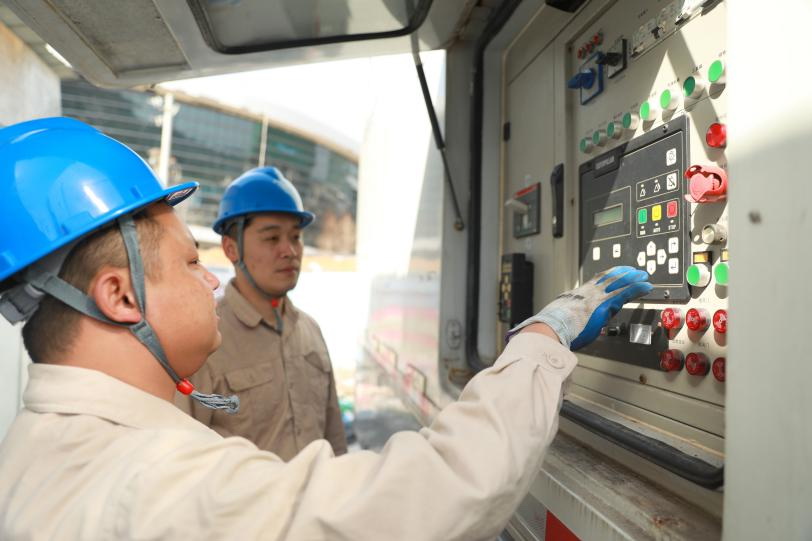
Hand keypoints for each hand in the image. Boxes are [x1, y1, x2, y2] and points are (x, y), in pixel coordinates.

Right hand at [509, 266, 652, 349]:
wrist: (550, 328)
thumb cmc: (550, 329)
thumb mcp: (558, 319)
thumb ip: (565, 320)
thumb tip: (563, 328)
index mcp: (575, 296)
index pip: (593, 284)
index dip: (605, 277)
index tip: (612, 274)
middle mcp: (587, 293)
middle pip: (607, 278)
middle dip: (620, 273)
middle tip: (631, 270)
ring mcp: (596, 298)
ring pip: (618, 282)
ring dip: (632, 278)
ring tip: (643, 275)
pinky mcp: (605, 305)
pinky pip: (625, 293)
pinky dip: (637, 288)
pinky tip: (646, 286)